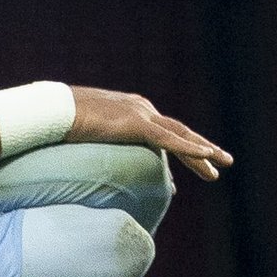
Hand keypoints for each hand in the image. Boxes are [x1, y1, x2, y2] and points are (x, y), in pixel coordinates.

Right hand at [66, 88, 233, 180]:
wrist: (52, 110)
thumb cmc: (61, 123)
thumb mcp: (88, 137)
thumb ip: (102, 146)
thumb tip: (105, 167)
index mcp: (131, 109)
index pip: (161, 132)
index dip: (179, 148)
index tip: (191, 165)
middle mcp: (141, 108)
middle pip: (178, 132)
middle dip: (200, 149)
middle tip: (219, 164)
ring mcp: (141, 114)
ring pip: (181, 136)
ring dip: (204, 150)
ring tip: (223, 164)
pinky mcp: (137, 124)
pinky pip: (170, 141)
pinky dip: (190, 149)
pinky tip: (208, 157)